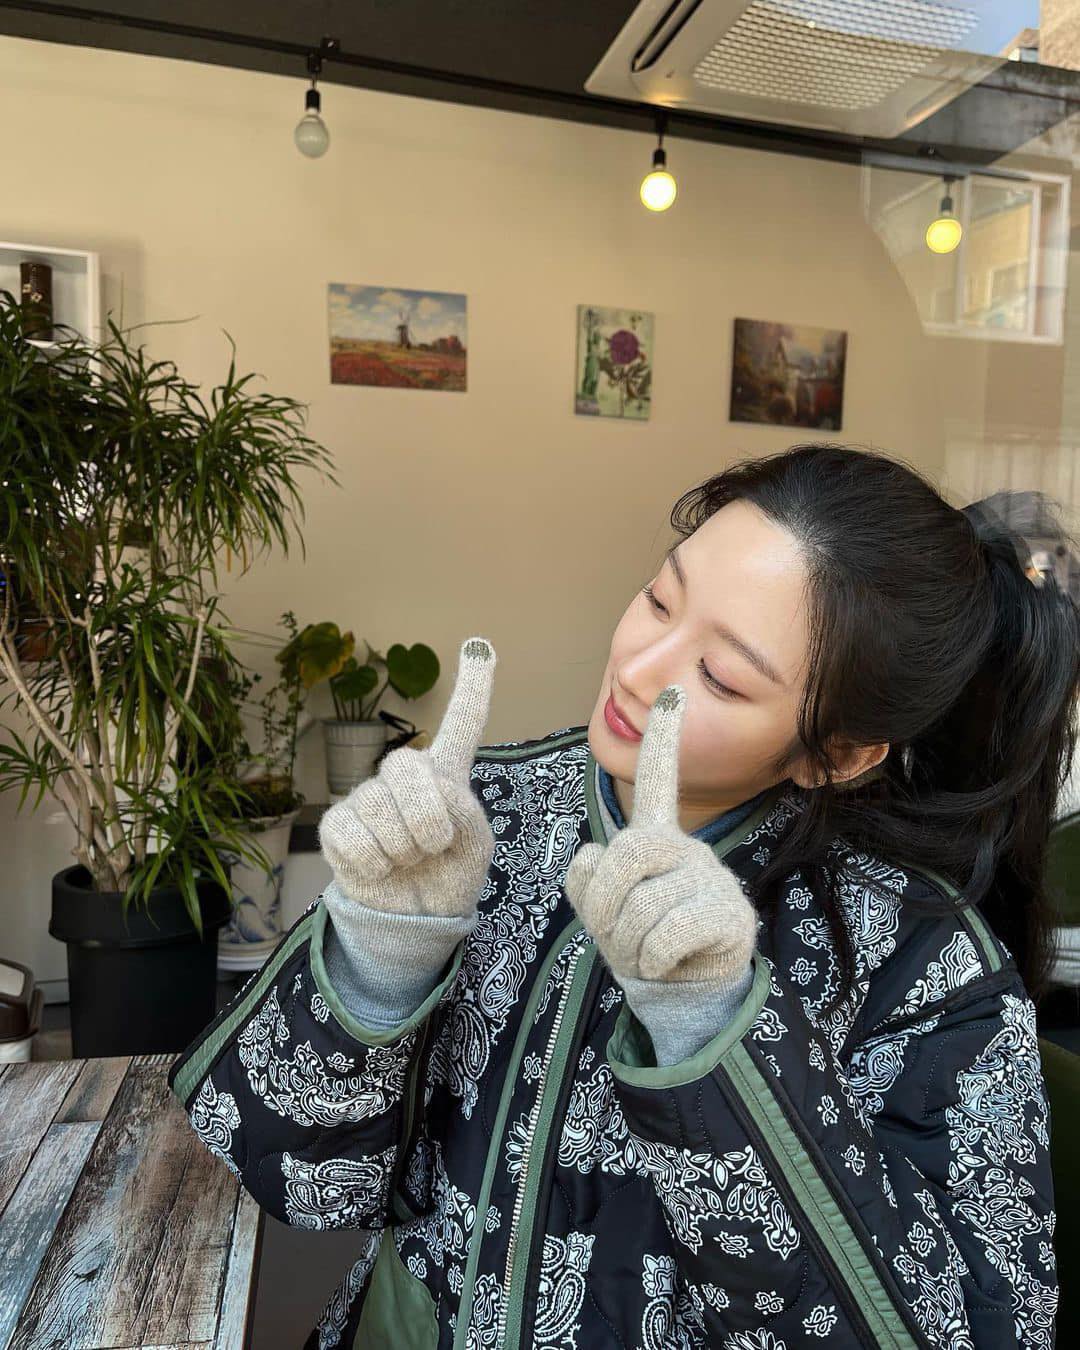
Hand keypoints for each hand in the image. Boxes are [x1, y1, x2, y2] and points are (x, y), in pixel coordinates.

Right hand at [317, 636, 496, 917]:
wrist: (417, 919)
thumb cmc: (450, 874)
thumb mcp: (475, 845)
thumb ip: (462, 811)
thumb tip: (426, 788)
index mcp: (447, 775)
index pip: (461, 724)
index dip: (472, 687)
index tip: (480, 644)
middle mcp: (405, 777)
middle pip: (409, 766)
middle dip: (426, 816)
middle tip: (435, 846)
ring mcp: (367, 797)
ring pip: (380, 807)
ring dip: (404, 849)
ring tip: (409, 860)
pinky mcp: (338, 824)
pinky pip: (356, 837)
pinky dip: (378, 863)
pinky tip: (383, 867)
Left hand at [564, 684, 757, 982]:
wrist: (684, 991)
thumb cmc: (638, 941)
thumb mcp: (601, 910)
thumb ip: (586, 880)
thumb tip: (591, 853)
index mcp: (654, 838)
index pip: (656, 782)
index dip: (661, 740)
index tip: (670, 692)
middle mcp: (685, 847)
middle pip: (627, 853)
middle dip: (605, 903)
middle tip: (614, 934)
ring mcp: (710, 878)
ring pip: (643, 904)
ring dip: (628, 943)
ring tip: (643, 954)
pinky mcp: (730, 913)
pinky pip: (668, 932)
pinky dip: (652, 959)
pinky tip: (666, 962)